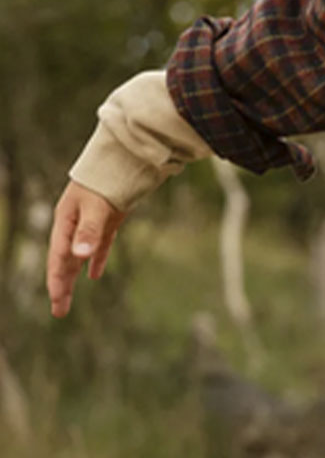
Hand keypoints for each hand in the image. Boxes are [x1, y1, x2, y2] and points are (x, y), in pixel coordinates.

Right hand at [46, 180, 126, 317]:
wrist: (126, 154)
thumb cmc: (106, 177)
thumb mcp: (96, 205)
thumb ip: (89, 230)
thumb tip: (80, 257)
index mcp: (67, 219)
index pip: (59, 256)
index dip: (57, 278)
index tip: (57, 299)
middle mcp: (76, 222)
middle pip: (66, 258)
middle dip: (62, 284)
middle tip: (59, 311)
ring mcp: (92, 220)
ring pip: (80, 254)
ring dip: (75, 275)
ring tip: (67, 298)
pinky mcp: (109, 218)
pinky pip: (99, 244)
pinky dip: (97, 259)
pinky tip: (95, 275)